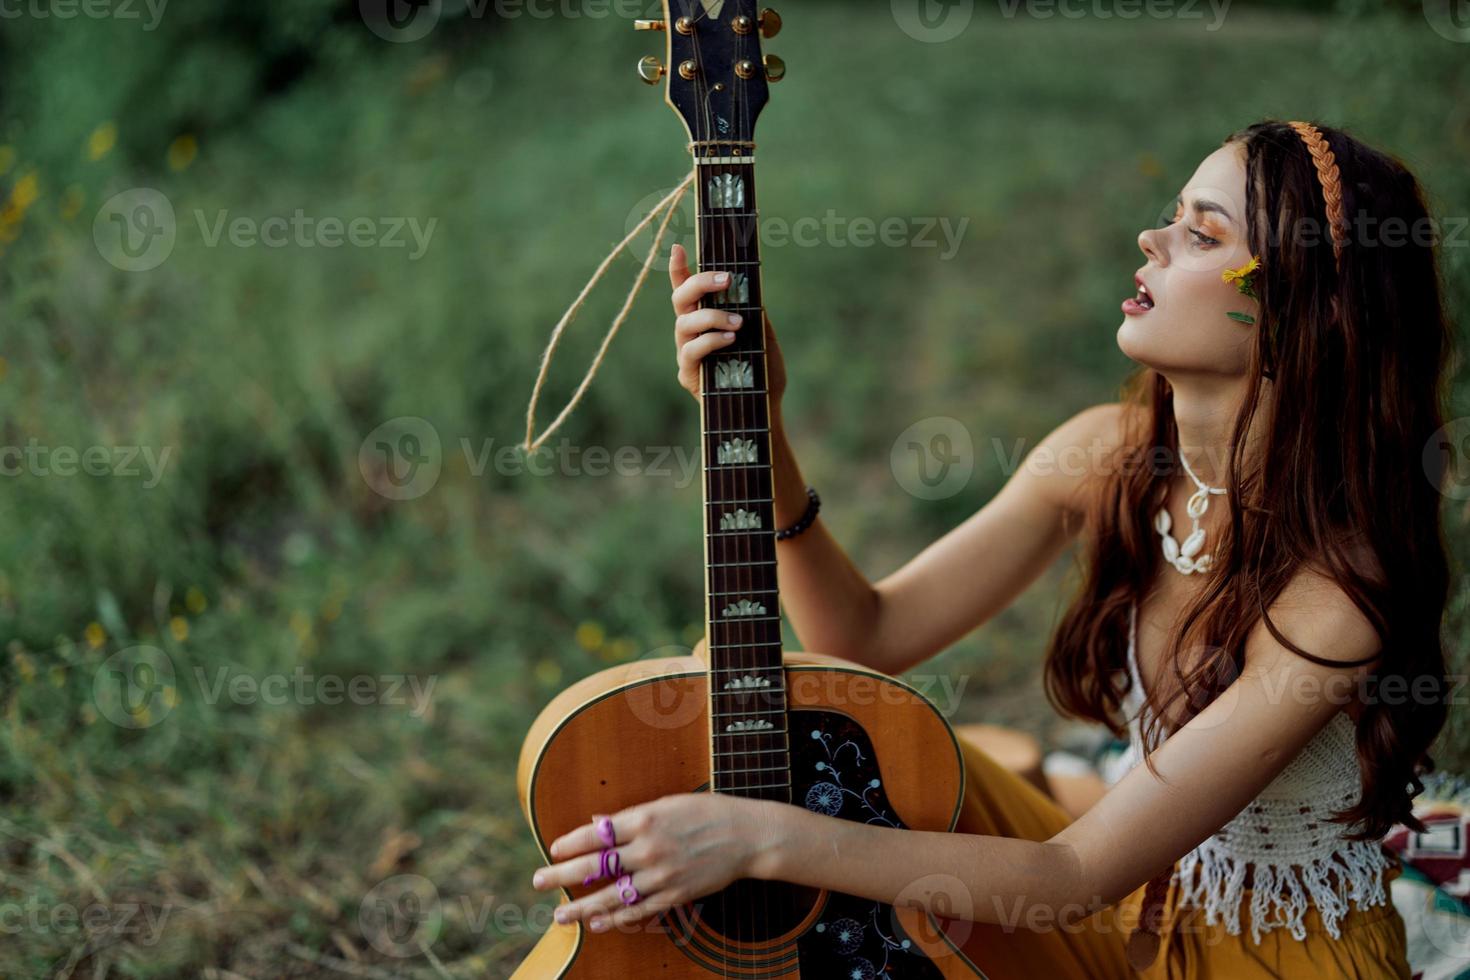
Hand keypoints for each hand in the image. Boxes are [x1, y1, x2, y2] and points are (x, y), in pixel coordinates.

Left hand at [531, 792, 783, 933]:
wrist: (746, 836)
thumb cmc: (706, 812)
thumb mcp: (668, 804)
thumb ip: (632, 817)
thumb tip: (597, 824)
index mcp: (646, 818)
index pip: (598, 833)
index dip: (571, 842)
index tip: (553, 849)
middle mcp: (650, 847)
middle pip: (596, 865)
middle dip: (562, 875)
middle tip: (538, 881)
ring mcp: (662, 874)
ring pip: (613, 895)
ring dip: (583, 907)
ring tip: (560, 915)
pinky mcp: (674, 895)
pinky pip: (638, 910)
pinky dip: (616, 918)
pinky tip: (598, 922)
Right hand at [670, 243, 786, 404]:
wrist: (764, 405)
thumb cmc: (762, 367)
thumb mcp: (763, 334)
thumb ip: (754, 312)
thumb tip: (750, 290)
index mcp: (704, 316)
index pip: (686, 288)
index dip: (678, 268)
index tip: (678, 247)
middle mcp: (689, 330)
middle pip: (680, 298)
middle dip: (699, 283)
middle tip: (726, 279)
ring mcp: (685, 350)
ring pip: (684, 322)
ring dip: (712, 316)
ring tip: (738, 322)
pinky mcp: (688, 373)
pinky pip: (691, 350)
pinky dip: (710, 341)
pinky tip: (730, 339)